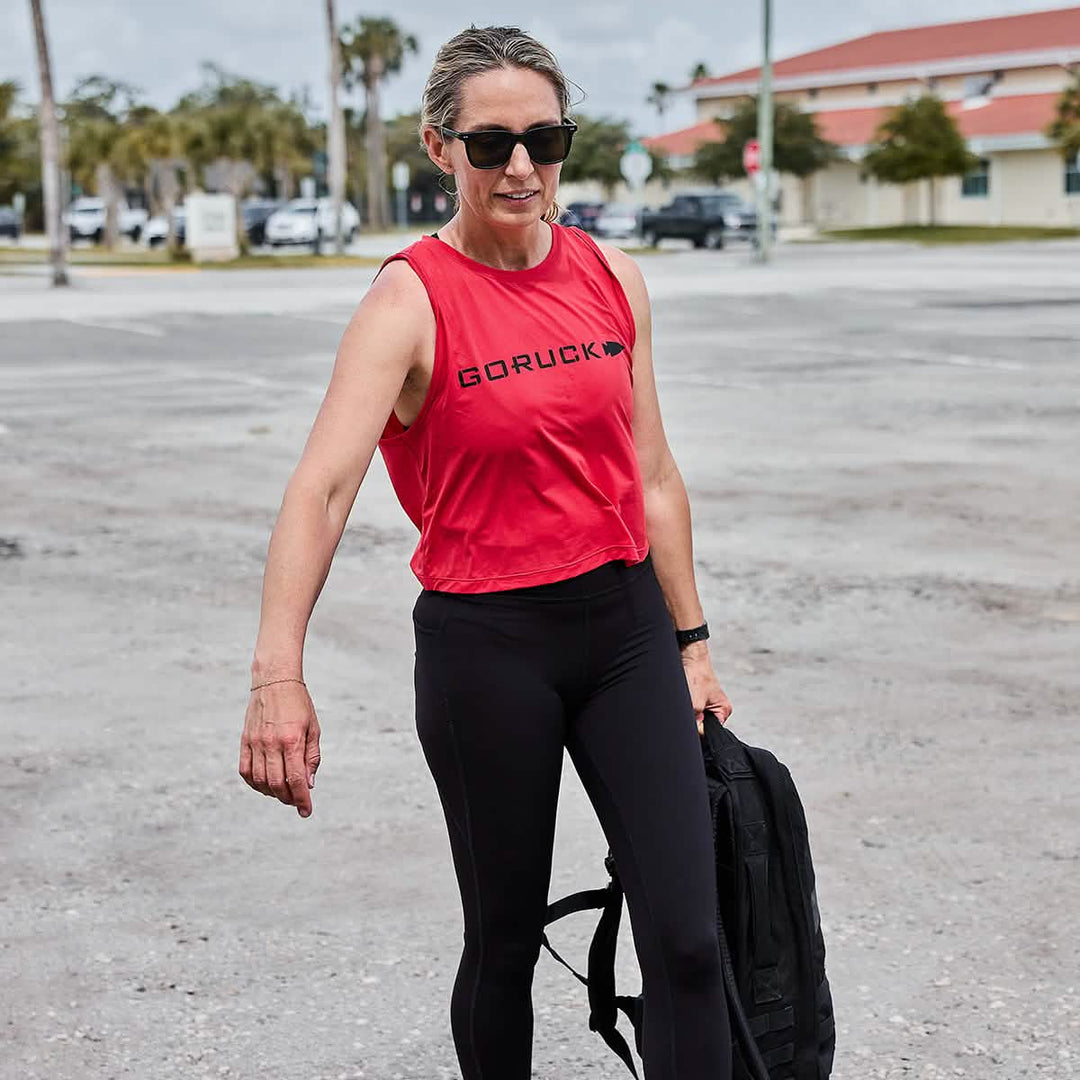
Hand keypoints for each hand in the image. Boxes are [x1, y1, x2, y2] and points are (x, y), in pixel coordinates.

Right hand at [239, 681, 320, 817]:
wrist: (274, 680)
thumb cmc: (299, 704)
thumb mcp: (314, 728)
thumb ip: (311, 757)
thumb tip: (308, 784)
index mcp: (293, 739)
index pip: (296, 778)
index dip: (302, 799)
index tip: (306, 811)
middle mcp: (272, 743)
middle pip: (277, 784)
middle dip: (288, 798)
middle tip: (296, 801)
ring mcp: (255, 743)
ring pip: (260, 781)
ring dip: (272, 793)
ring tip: (283, 793)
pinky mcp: (244, 741)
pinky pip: (245, 770)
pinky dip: (254, 783)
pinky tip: (264, 785)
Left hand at [679, 641, 732, 737]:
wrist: (689, 656)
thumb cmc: (696, 675)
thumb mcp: (695, 703)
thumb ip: (695, 722)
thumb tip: (691, 736)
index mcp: (723, 711)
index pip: (710, 732)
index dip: (699, 731)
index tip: (691, 725)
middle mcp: (716, 709)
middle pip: (702, 725)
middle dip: (693, 721)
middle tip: (687, 710)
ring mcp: (706, 704)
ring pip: (693, 717)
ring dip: (687, 713)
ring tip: (686, 701)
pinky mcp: (696, 699)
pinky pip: (689, 709)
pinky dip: (684, 707)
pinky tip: (683, 699)